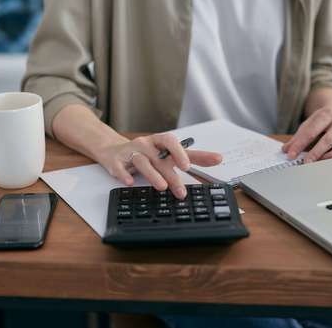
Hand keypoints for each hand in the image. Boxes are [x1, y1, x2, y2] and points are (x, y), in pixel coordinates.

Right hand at [95, 133, 221, 198]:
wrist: (114, 151)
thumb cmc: (148, 152)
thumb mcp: (169, 153)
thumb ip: (193, 157)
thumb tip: (218, 158)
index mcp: (160, 141)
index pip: (171, 142)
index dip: (180, 152)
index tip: (188, 166)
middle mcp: (146, 145)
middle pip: (159, 158)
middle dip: (170, 174)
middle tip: (180, 190)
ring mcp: (130, 152)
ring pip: (141, 161)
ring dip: (152, 174)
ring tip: (162, 187)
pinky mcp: (116, 162)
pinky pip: (119, 167)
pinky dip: (124, 174)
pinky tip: (129, 182)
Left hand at [282, 106, 331, 162]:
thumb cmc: (322, 120)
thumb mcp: (309, 123)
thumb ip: (298, 137)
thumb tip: (286, 150)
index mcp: (326, 113)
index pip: (310, 131)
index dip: (299, 144)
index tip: (290, 155)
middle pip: (326, 139)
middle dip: (314, 153)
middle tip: (304, 162)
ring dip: (328, 157)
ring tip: (316, 164)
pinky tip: (326, 161)